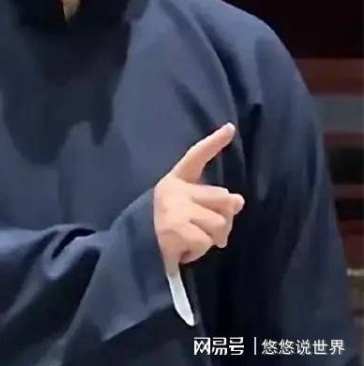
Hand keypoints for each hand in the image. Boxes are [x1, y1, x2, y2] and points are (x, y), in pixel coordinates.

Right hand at [153, 123, 244, 268]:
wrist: (139, 250)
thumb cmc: (170, 226)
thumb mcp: (190, 209)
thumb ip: (213, 202)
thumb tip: (238, 201)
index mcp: (177, 179)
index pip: (197, 156)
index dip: (214, 142)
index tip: (231, 127)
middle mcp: (174, 189)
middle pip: (223, 198)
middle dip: (225, 219)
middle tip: (209, 230)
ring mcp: (173, 208)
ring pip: (220, 223)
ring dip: (214, 238)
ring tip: (195, 240)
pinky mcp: (174, 229)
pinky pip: (206, 241)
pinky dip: (200, 251)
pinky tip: (185, 250)